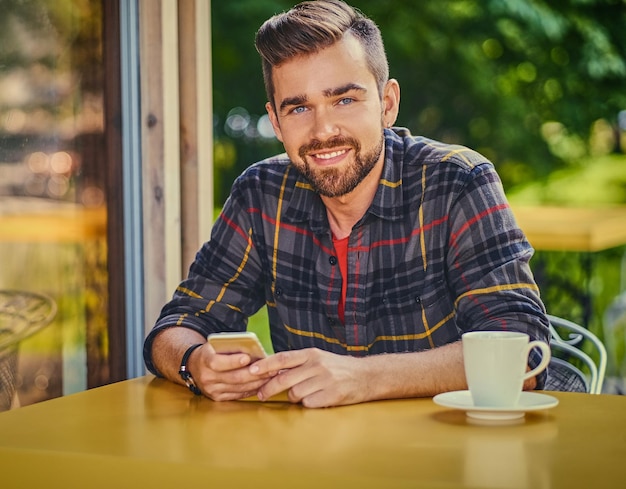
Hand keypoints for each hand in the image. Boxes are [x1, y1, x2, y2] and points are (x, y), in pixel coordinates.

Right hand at [190, 343, 274, 400]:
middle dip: (255, 374)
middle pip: (234, 377)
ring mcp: (212, 390)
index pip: (218, 363)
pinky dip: (252, 390)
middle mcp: (207, 377)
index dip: (233, 361)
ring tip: (271, 376)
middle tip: (271, 369)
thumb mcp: (216, 345)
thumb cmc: (211, 352)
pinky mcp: (217, 398)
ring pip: (239, 388)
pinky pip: (238, 395)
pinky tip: (263, 384)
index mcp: (205, 360)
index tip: (248, 358)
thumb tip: (253, 350)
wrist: (194, 366)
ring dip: (257, 383)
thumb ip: (231, 347)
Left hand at [249, 348, 369, 407]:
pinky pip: (309, 404)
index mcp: (311, 354)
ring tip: (305, 394)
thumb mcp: (318, 359)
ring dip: (295, 398)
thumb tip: (270, 371)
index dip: (265, 365)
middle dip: (269, 388)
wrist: (366, 376)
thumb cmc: (337, 368)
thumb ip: (297, 363)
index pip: (283, 358)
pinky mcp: (332, 395)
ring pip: (295, 394)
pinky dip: (309, 404)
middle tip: (261, 394)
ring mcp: (325, 380)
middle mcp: (317, 365)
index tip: (251, 371)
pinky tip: (317, 399)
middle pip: (284, 379)